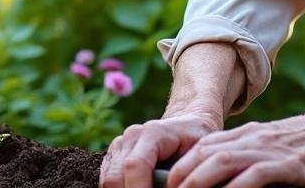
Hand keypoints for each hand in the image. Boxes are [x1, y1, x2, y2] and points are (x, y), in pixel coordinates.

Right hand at [100, 110, 222, 187]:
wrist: (187, 124)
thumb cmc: (197, 142)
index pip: (135, 166)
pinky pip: (107, 180)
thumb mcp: (197, 156)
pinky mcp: (114, 155)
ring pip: (108, 181)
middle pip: (116, 177)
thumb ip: (183, 175)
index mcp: (153, 133)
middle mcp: (131, 136)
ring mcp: (119, 144)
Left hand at [163, 107, 304, 187]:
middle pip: (203, 154)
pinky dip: (236, 187)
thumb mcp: (267, 146)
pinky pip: (255, 175)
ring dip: (198, 180)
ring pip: (222, 161)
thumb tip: (215, 177)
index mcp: (243, 135)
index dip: (178, 166)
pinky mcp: (288, 164)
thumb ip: (243, 157)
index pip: (199, 148)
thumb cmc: (304, 145)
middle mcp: (250, 139)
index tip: (163, 185)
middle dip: (180, 176)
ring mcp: (268, 150)